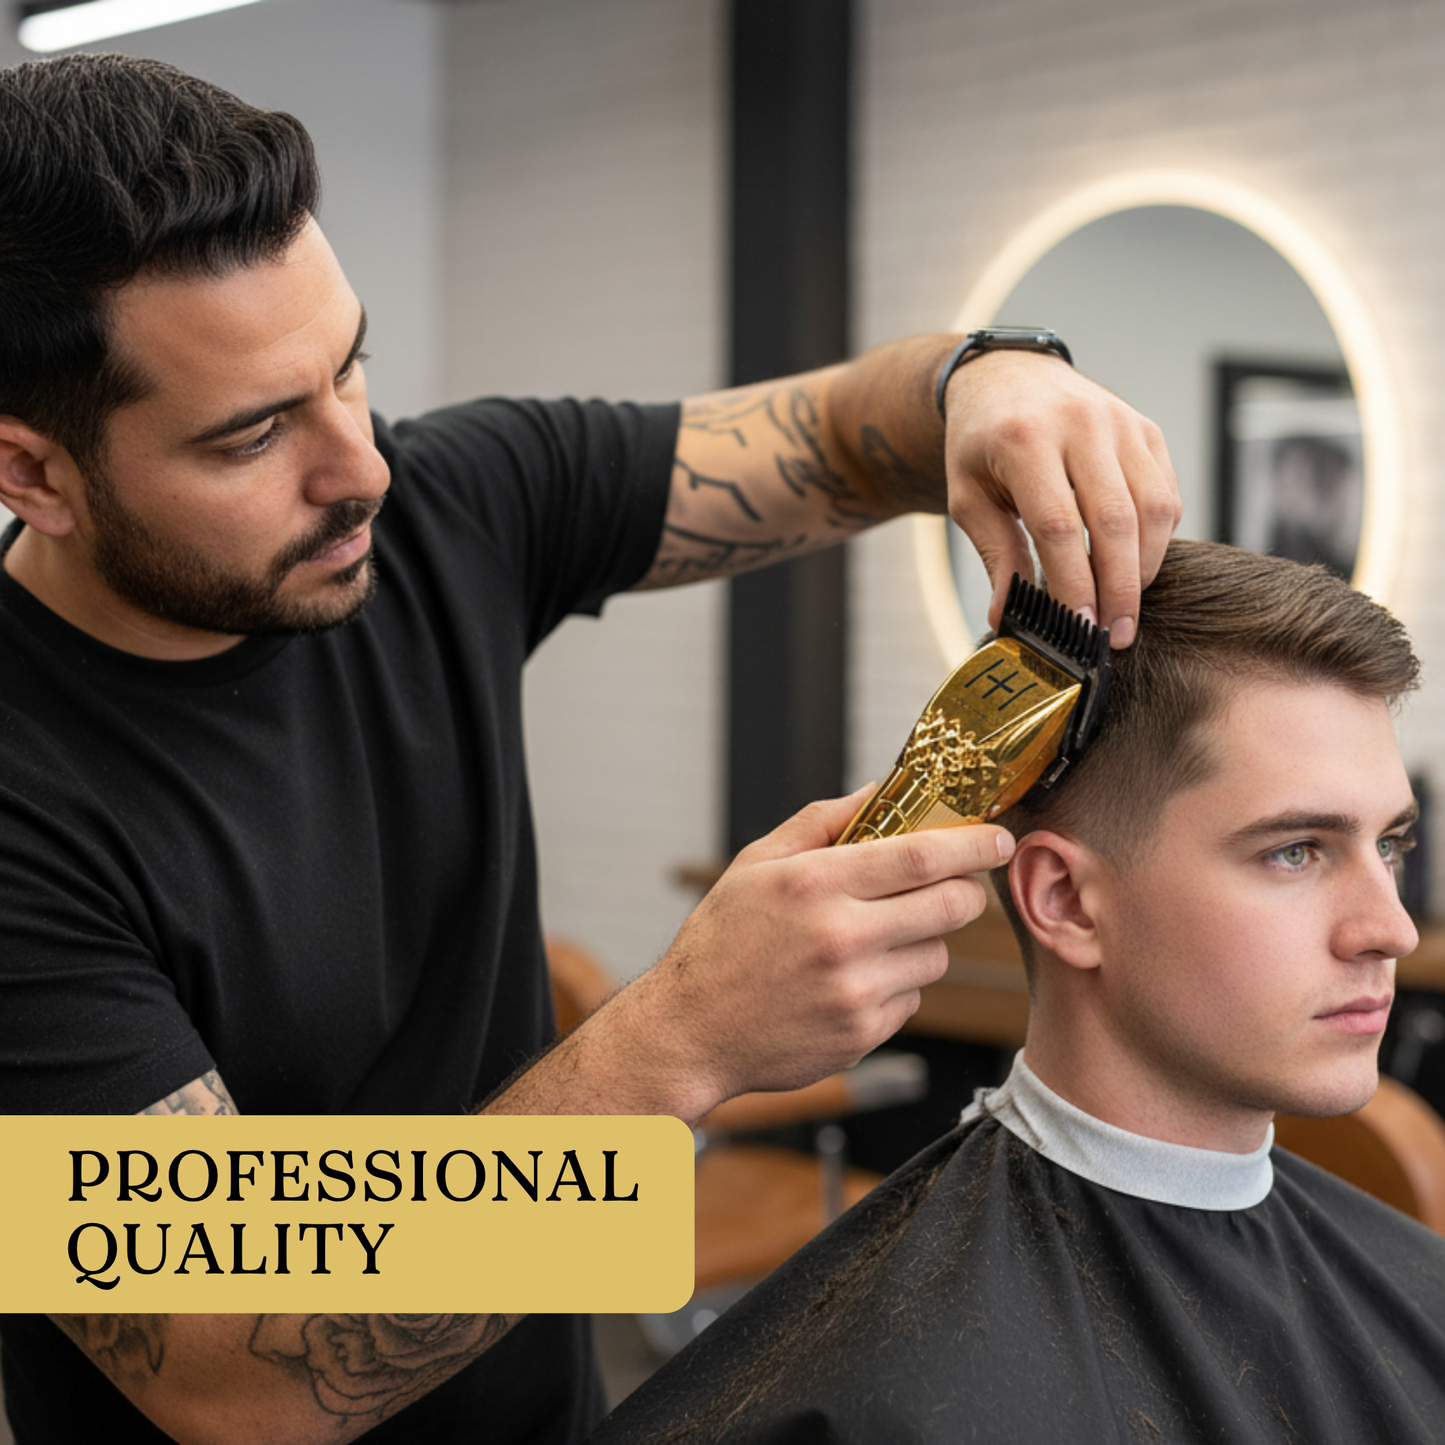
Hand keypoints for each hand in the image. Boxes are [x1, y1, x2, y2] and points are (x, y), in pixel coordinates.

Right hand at [630, 787, 1013, 1113]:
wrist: (690, 1031)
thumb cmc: (720, 943)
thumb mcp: (756, 865)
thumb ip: (821, 823)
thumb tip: (878, 793)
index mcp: (815, 884)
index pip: (921, 856)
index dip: (972, 844)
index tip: (996, 837)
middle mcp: (841, 937)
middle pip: (951, 905)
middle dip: (966, 890)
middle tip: (956, 885)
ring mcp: (856, 991)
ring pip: (937, 955)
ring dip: (923, 941)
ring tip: (874, 939)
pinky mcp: (864, 1033)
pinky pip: (913, 998)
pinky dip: (897, 984)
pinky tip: (852, 979)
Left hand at [943, 350, 1180, 646]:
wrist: (1009, 378)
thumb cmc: (983, 444)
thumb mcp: (969, 497)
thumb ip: (995, 555)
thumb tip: (1008, 618)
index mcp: (1024, 439)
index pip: (1058, 525)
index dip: (1073, 583)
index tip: (1078, 628)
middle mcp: (1079, 423)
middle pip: (1115, 521)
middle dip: (1119, 588)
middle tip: (1117, 635)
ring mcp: (1121, 423)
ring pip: (1154, 509)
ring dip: (1143, 569)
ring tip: (1124, 608)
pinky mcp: (1146, 430)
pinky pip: (1166, 494)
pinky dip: (1157, 539)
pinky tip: (1134, 566)